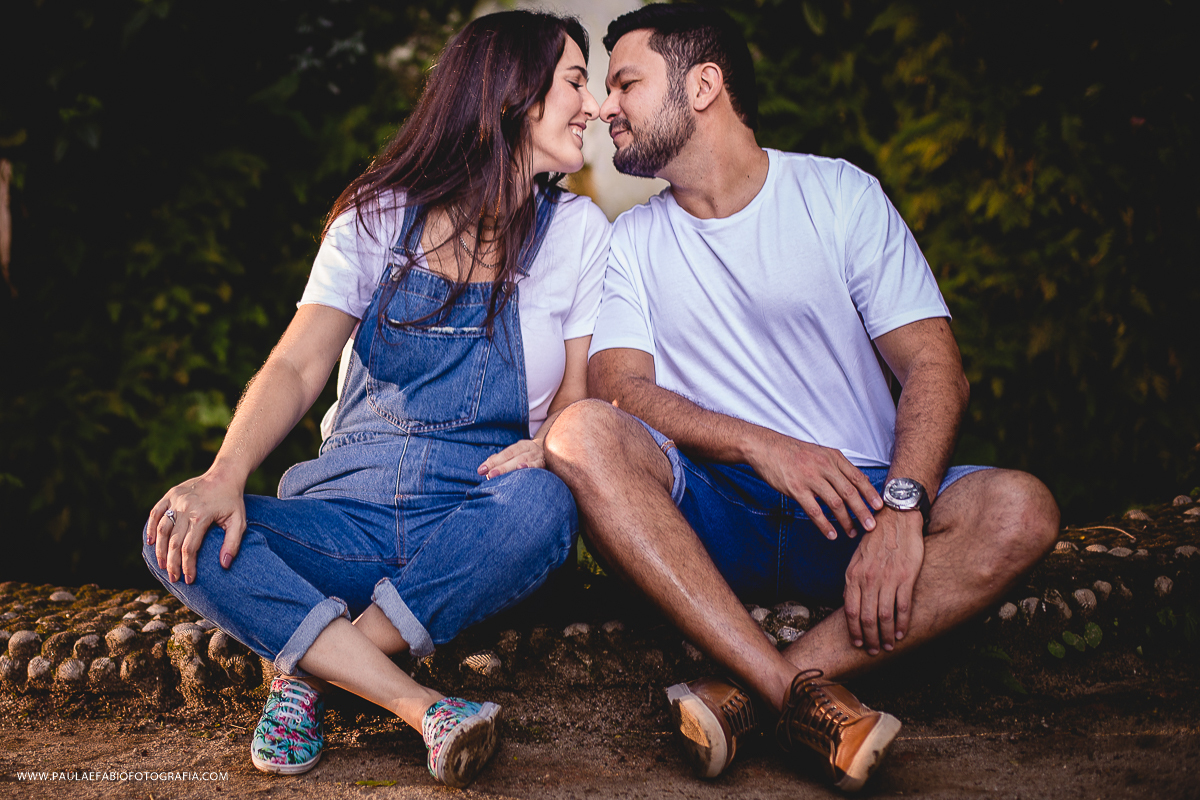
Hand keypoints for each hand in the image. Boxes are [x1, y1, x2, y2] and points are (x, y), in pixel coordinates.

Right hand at [146, 470, 246, 584]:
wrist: (225, 474)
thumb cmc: (233, 501)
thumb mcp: (239, 521)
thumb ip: (233, 543)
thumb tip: (224, 565)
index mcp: (202, 516)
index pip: (189, 548)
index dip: (187, 566)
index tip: (189, 579)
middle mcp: (186, 508)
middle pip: (173, 541)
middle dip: (172, 563)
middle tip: (173, 578)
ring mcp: (176, 500)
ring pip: (161, 529)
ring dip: (159, 549)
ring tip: (162, 565)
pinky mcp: (171, 494)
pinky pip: (156, 512)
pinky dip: (150, 528)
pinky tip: (149, 542)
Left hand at [477, 439, 543, 479]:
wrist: (556, 454)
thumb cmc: (529, 458)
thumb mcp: (516, 456)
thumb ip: (501, 460)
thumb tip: (486, 469)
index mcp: (522, 446)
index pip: (506, 453)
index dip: (493, 461)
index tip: (481, 470)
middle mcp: (531, 449)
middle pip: (514, 457)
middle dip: (501, 467)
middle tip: (489, 475)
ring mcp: (540, 456)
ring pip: (524, 460)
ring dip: (512, 467)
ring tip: (501, 473)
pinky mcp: (547, 465)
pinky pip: (538, 466)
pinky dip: (530, 467)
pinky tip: (522, 468)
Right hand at [749, 433, 882, 537]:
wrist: (766, 447)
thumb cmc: (793, 452)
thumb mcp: (820, 453)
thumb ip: (838, 467)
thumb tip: (860, 482)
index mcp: (833, 457)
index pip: (857, 477)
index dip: (870, 494)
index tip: (879, 507)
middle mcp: (824, 467)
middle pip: (850, 493)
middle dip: (863, 512)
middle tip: (871, 526)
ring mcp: (810, 478)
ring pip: (835, 504)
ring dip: (846, 521)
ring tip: (852, 533)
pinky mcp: (796, 489)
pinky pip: (814, 511)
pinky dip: (824, 525)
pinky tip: (831, 534)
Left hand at [842, 508, 924, 653]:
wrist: (895, 518)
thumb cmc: (876, 539)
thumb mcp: (857, 558)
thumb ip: (854, 581)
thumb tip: (850, 602)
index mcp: (853, 575)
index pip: (850, 611)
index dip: (853, 630)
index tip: (857, 643)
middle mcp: (868, 579)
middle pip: (866, 618)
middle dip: (869, 638)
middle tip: (873, 651)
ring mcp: (887, 578)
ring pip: (884, 616)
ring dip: (885, 635)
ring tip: (888, 646)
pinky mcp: (905, 576)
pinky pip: (902, 606)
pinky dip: (901, 622)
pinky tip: (901, 632)